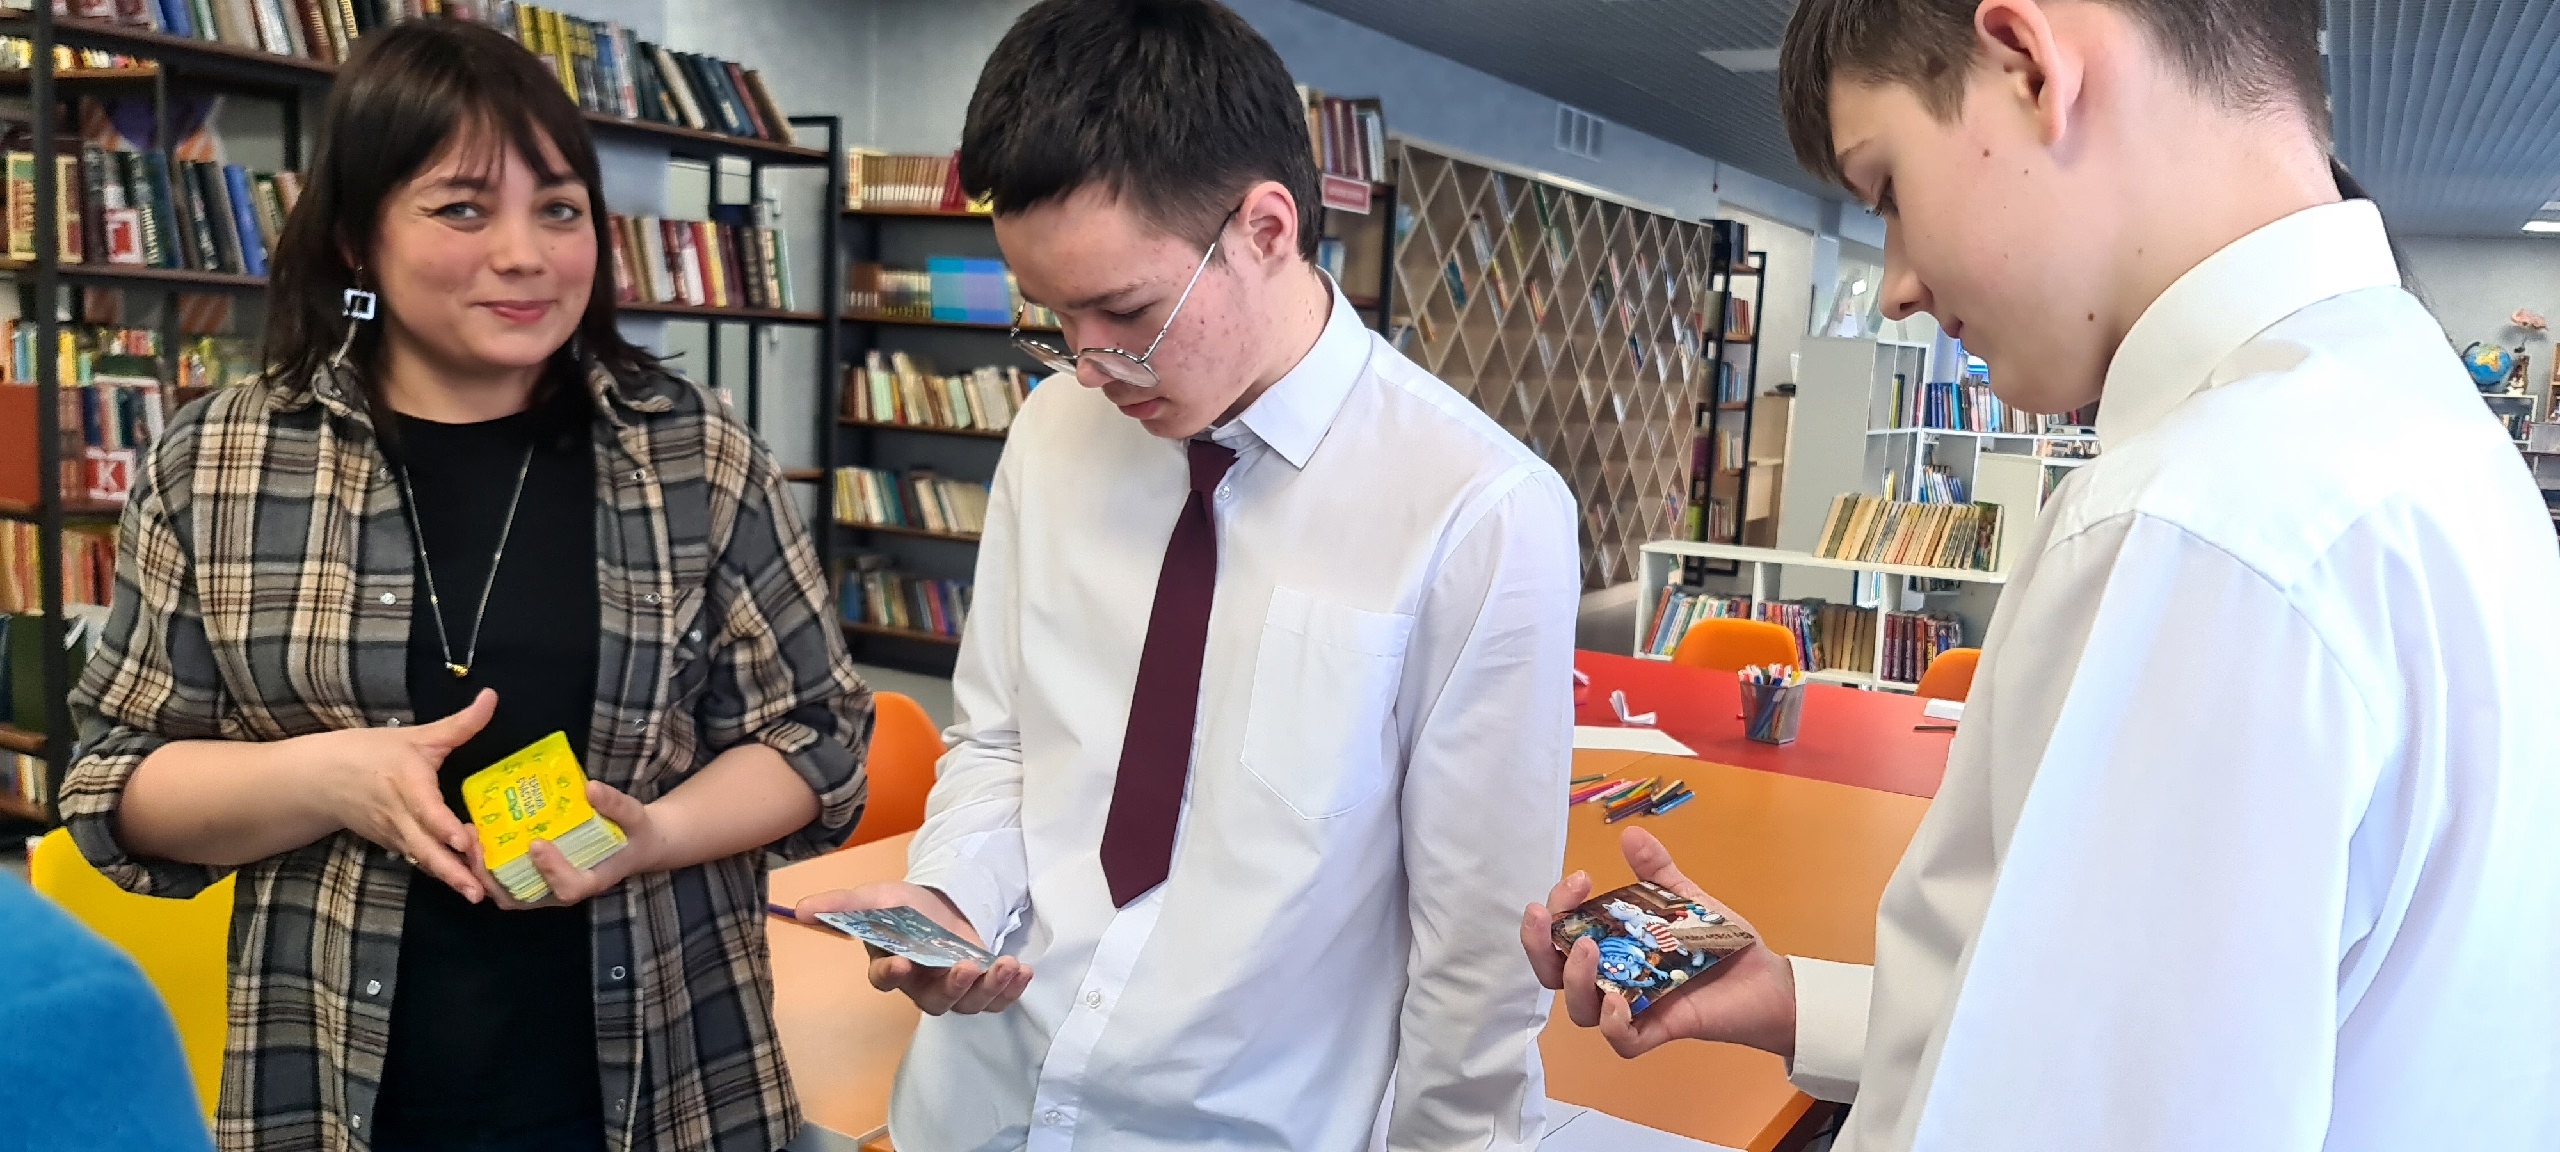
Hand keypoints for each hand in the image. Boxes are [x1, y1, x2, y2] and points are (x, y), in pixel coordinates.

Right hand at [308, 688, 496, 902]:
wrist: (321, 778)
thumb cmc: (373, 753)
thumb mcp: (417, 735)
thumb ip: (460, 724)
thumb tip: (492, 698)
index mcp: (407, 783)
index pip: (426, 809)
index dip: (444, 827)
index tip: (464, 840)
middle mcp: (399, 815)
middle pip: (425, 848)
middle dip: (451, 871)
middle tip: (477, 891)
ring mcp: (393, 834)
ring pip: (422, 860)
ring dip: (447, 877)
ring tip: (475, 893)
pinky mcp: (392, 845)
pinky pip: (417, 860)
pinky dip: (437, 871)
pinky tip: (461, 882)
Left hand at [469, 779, 664, 909]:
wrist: (633, 846)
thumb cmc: (634, 834)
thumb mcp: (634, 817)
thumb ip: (615, 806)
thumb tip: (591, 788)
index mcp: (590, 880)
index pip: (567, 887)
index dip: (550, 870)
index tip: (537, 843)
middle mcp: (562, 892)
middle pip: (522, 897)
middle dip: (494, 876)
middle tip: (478, 843)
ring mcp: (545, 890)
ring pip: (506, 894)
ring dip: (483, 873)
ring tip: (470, 839)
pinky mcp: (535, 880)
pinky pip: (506, 882)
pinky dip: (488, 868)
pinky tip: (479, 838)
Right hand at [792, 881, 1031, 1014]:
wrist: (941, 902)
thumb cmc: (903, 906)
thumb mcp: (873, 898)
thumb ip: (841, 905)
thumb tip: (800, 909)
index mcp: (892, 967)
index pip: (886, 980)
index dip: (892, 975)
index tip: (901, 963)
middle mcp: (922, 986)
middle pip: (936, 1002)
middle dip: (953, 988)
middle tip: (966, 967)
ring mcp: (954, 989)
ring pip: (970, 1004)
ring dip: (989, 988)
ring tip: (1006, 965)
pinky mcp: (982, 986)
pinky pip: (996, 1000)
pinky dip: (1011, 991)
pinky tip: (1022, 971)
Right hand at [1521, 826, 1797, 1059]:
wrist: (1767, 978)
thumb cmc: (1722, 942)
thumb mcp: (1684, 899)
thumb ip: (1657, 871)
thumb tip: (1630, 835)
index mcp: (1611, 945)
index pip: (1562, 933)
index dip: (1557, 908)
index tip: (1580, 879)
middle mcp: (1612, 977)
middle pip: (1553, 974)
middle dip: (1539, 946)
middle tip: (1546, 917)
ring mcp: (1633, 1006)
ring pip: (1580, 1010)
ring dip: (1574, 978)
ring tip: (1589, 950)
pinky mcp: (1659, 1029)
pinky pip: (1622, 1041)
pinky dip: (1612, 1023)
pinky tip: (1616, 999)